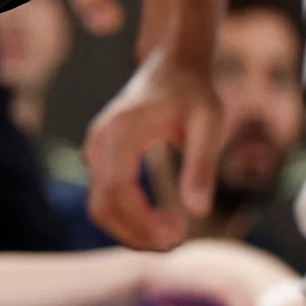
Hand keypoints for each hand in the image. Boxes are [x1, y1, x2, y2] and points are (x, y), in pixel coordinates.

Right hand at [83, 52, 223, 250]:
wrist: (172, 66)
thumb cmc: (195, 93)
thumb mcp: (210, 125)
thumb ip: (202, 166)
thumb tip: (198, 212)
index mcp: (120, 134)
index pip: (116, 192)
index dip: (143, 222)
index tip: (179, 232)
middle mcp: (99, 142)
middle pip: (101, 206)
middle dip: (135, 233)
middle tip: (177, 240)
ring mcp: (95, 149)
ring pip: (99, 206)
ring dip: (131, 229)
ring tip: (172, 231)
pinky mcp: (100, 156)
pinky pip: (104, 196)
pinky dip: (127, 216)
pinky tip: (160, 218)